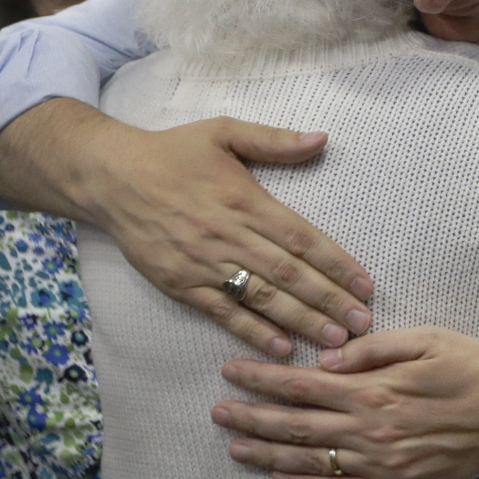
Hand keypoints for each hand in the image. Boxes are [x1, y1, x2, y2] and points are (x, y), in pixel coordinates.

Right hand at [0, 99, 373, 355]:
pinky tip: (281, 347)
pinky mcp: (182, 284)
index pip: (302, 238)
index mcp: (246, 200)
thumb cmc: (175, 152)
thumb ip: (274, 139)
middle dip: (329, 301)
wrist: (112, 178)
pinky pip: (223, 313)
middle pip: (289, 275)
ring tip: (335, 342)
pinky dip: (252, 332)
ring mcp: (205, 264)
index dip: (337, 263)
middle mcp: (230, 236)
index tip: (366, 285)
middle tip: (362, 324)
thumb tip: (322, 138)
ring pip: (261, 299)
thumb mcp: (225, 131)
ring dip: (301, 321)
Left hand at [212, 326, 478, 478]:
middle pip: (295, 426)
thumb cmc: (469, 366)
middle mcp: (369, 430)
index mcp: (373, 389)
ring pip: (309, 461)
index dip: (262, 378)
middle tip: (217, 412)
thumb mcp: (425, 338)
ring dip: (268, 454)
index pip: (301, 385)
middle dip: (252, 417)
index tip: (232, 371)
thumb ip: (371, 348)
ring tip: (234, 446)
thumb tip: (324, 356)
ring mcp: (380, 464)